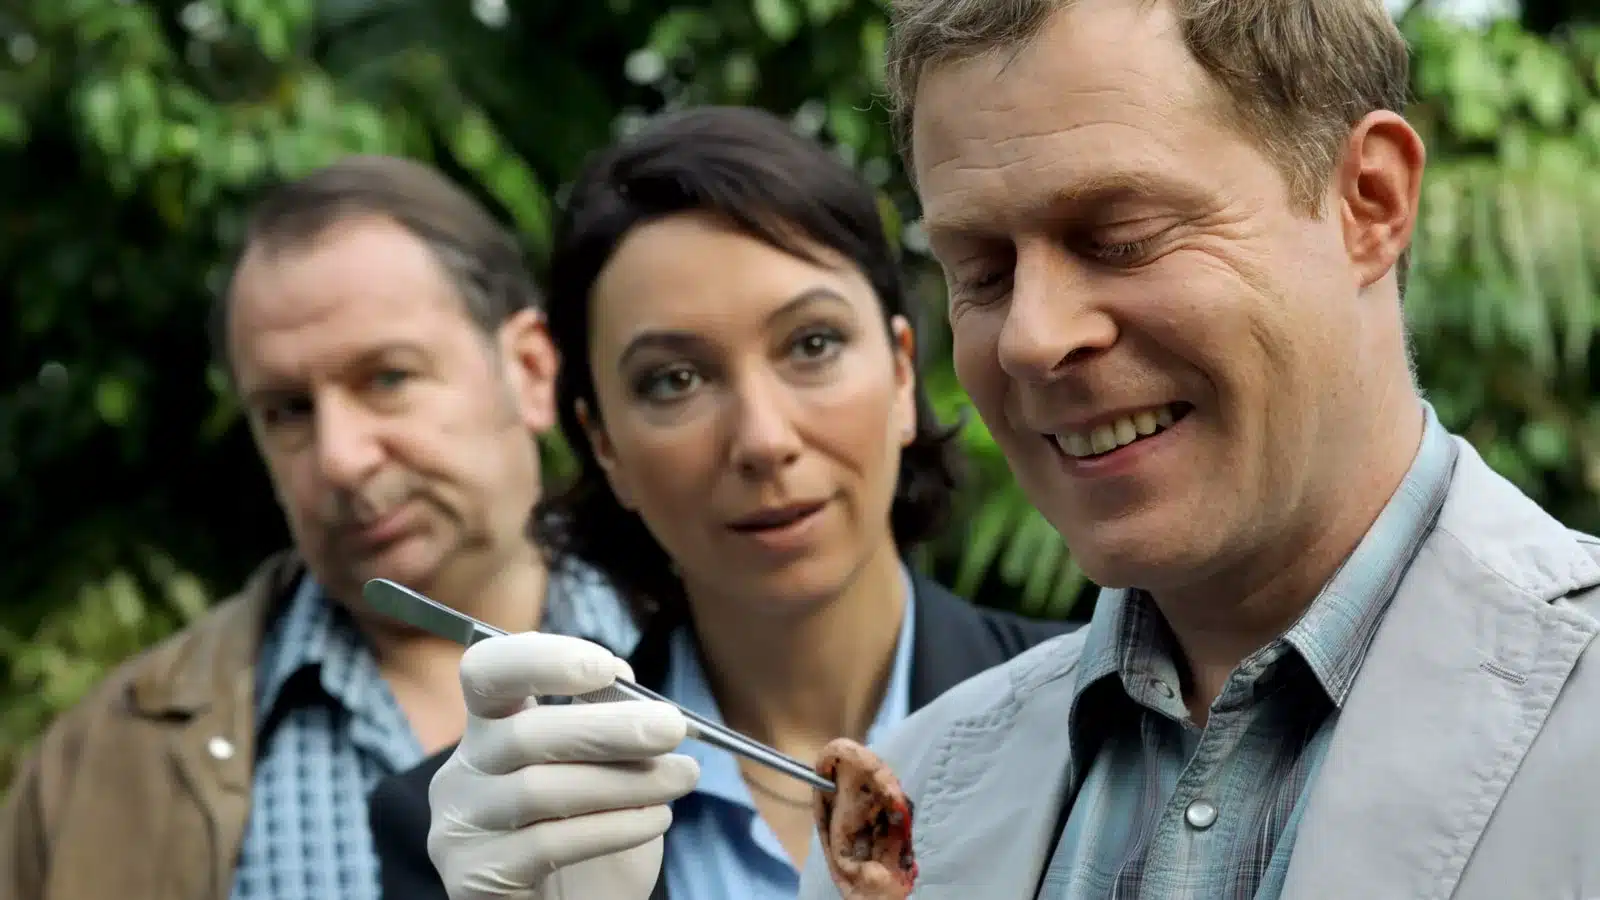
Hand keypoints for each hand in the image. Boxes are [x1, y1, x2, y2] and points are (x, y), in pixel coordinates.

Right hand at [427, 632, 699, 899]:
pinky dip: (612, 828)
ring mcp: (461, 826)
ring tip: (681, 778)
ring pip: (538, 790)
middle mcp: (463, 770)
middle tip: (671, 728)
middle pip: (523, 733)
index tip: (605, 666)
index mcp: (492, 726)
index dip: (539, 660)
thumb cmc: (593, 829)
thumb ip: (604, 717)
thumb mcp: (608, 766)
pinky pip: (546, 844)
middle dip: (607, 727)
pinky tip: (656, 820)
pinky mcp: (473, 877)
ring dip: (623, 781)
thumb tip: (620, 673)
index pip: (488, 671)